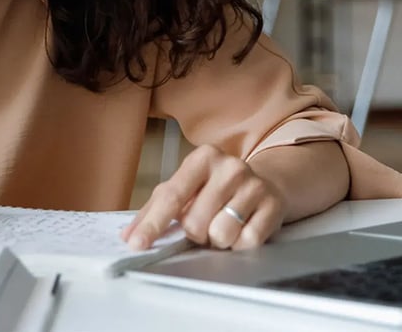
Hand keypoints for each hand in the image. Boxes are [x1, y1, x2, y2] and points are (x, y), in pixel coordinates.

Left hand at [121, 144, 284, 250]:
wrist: (265, 183)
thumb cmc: (215, 188)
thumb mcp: (186, 188)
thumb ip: (155, 209)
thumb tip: (129, 235)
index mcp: (202, 157)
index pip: (171, 195)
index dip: (153, 223)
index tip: (137, 244)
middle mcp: (229, 166)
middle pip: (195, 222)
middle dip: (196, 232)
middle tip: (205, 221)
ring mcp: (253, 185)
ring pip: (221, 235)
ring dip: (219, 240)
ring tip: (225, 223)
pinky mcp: (273, 205)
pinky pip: (247, 243)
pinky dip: (240, 244)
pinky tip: (243, 227)